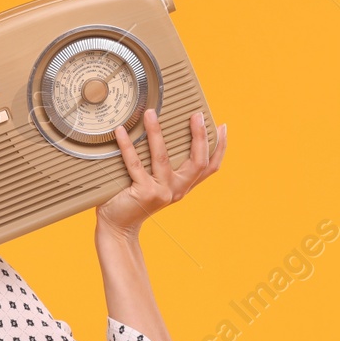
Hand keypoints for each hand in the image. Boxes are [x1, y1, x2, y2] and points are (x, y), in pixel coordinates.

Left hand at [94, 109, 226, 238]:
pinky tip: (121, 131)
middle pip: (197, 162)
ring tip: (150, 113)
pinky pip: (134, 164)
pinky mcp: (143, 192)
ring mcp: (161, 192)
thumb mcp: (155, 184)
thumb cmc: (133, 200)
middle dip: (200, 136)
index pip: (209, 167)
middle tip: (196, 115)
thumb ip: (163, 167)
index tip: (222, 127)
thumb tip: (163, 132)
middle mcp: (176, 190)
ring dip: (156, 132)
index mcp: (183, 186)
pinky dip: (127, 145)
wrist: (117, 227)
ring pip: (163, 157)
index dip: (219, 148)